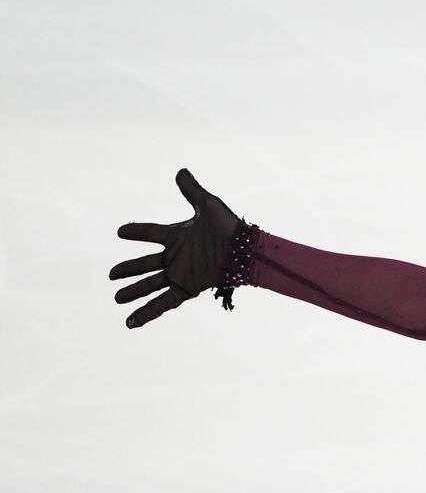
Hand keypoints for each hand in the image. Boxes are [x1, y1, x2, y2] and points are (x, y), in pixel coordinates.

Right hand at [110, 168, 240, 328]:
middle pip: (146, 264)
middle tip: (110, 274)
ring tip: (116, 298)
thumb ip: (192, 191)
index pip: (151, 233)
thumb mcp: (208, 205)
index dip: (136, 232)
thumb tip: (180, 171)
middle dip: (129, 269)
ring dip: (134, 292)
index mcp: (178, 236)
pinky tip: (132, 322)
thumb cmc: (230, 228)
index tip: (120, 232)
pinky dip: (148, 312)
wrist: (247, 251)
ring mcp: (181, 273)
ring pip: (152, 284)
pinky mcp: (188, 288)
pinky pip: (164, 302)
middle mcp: (177, 257)